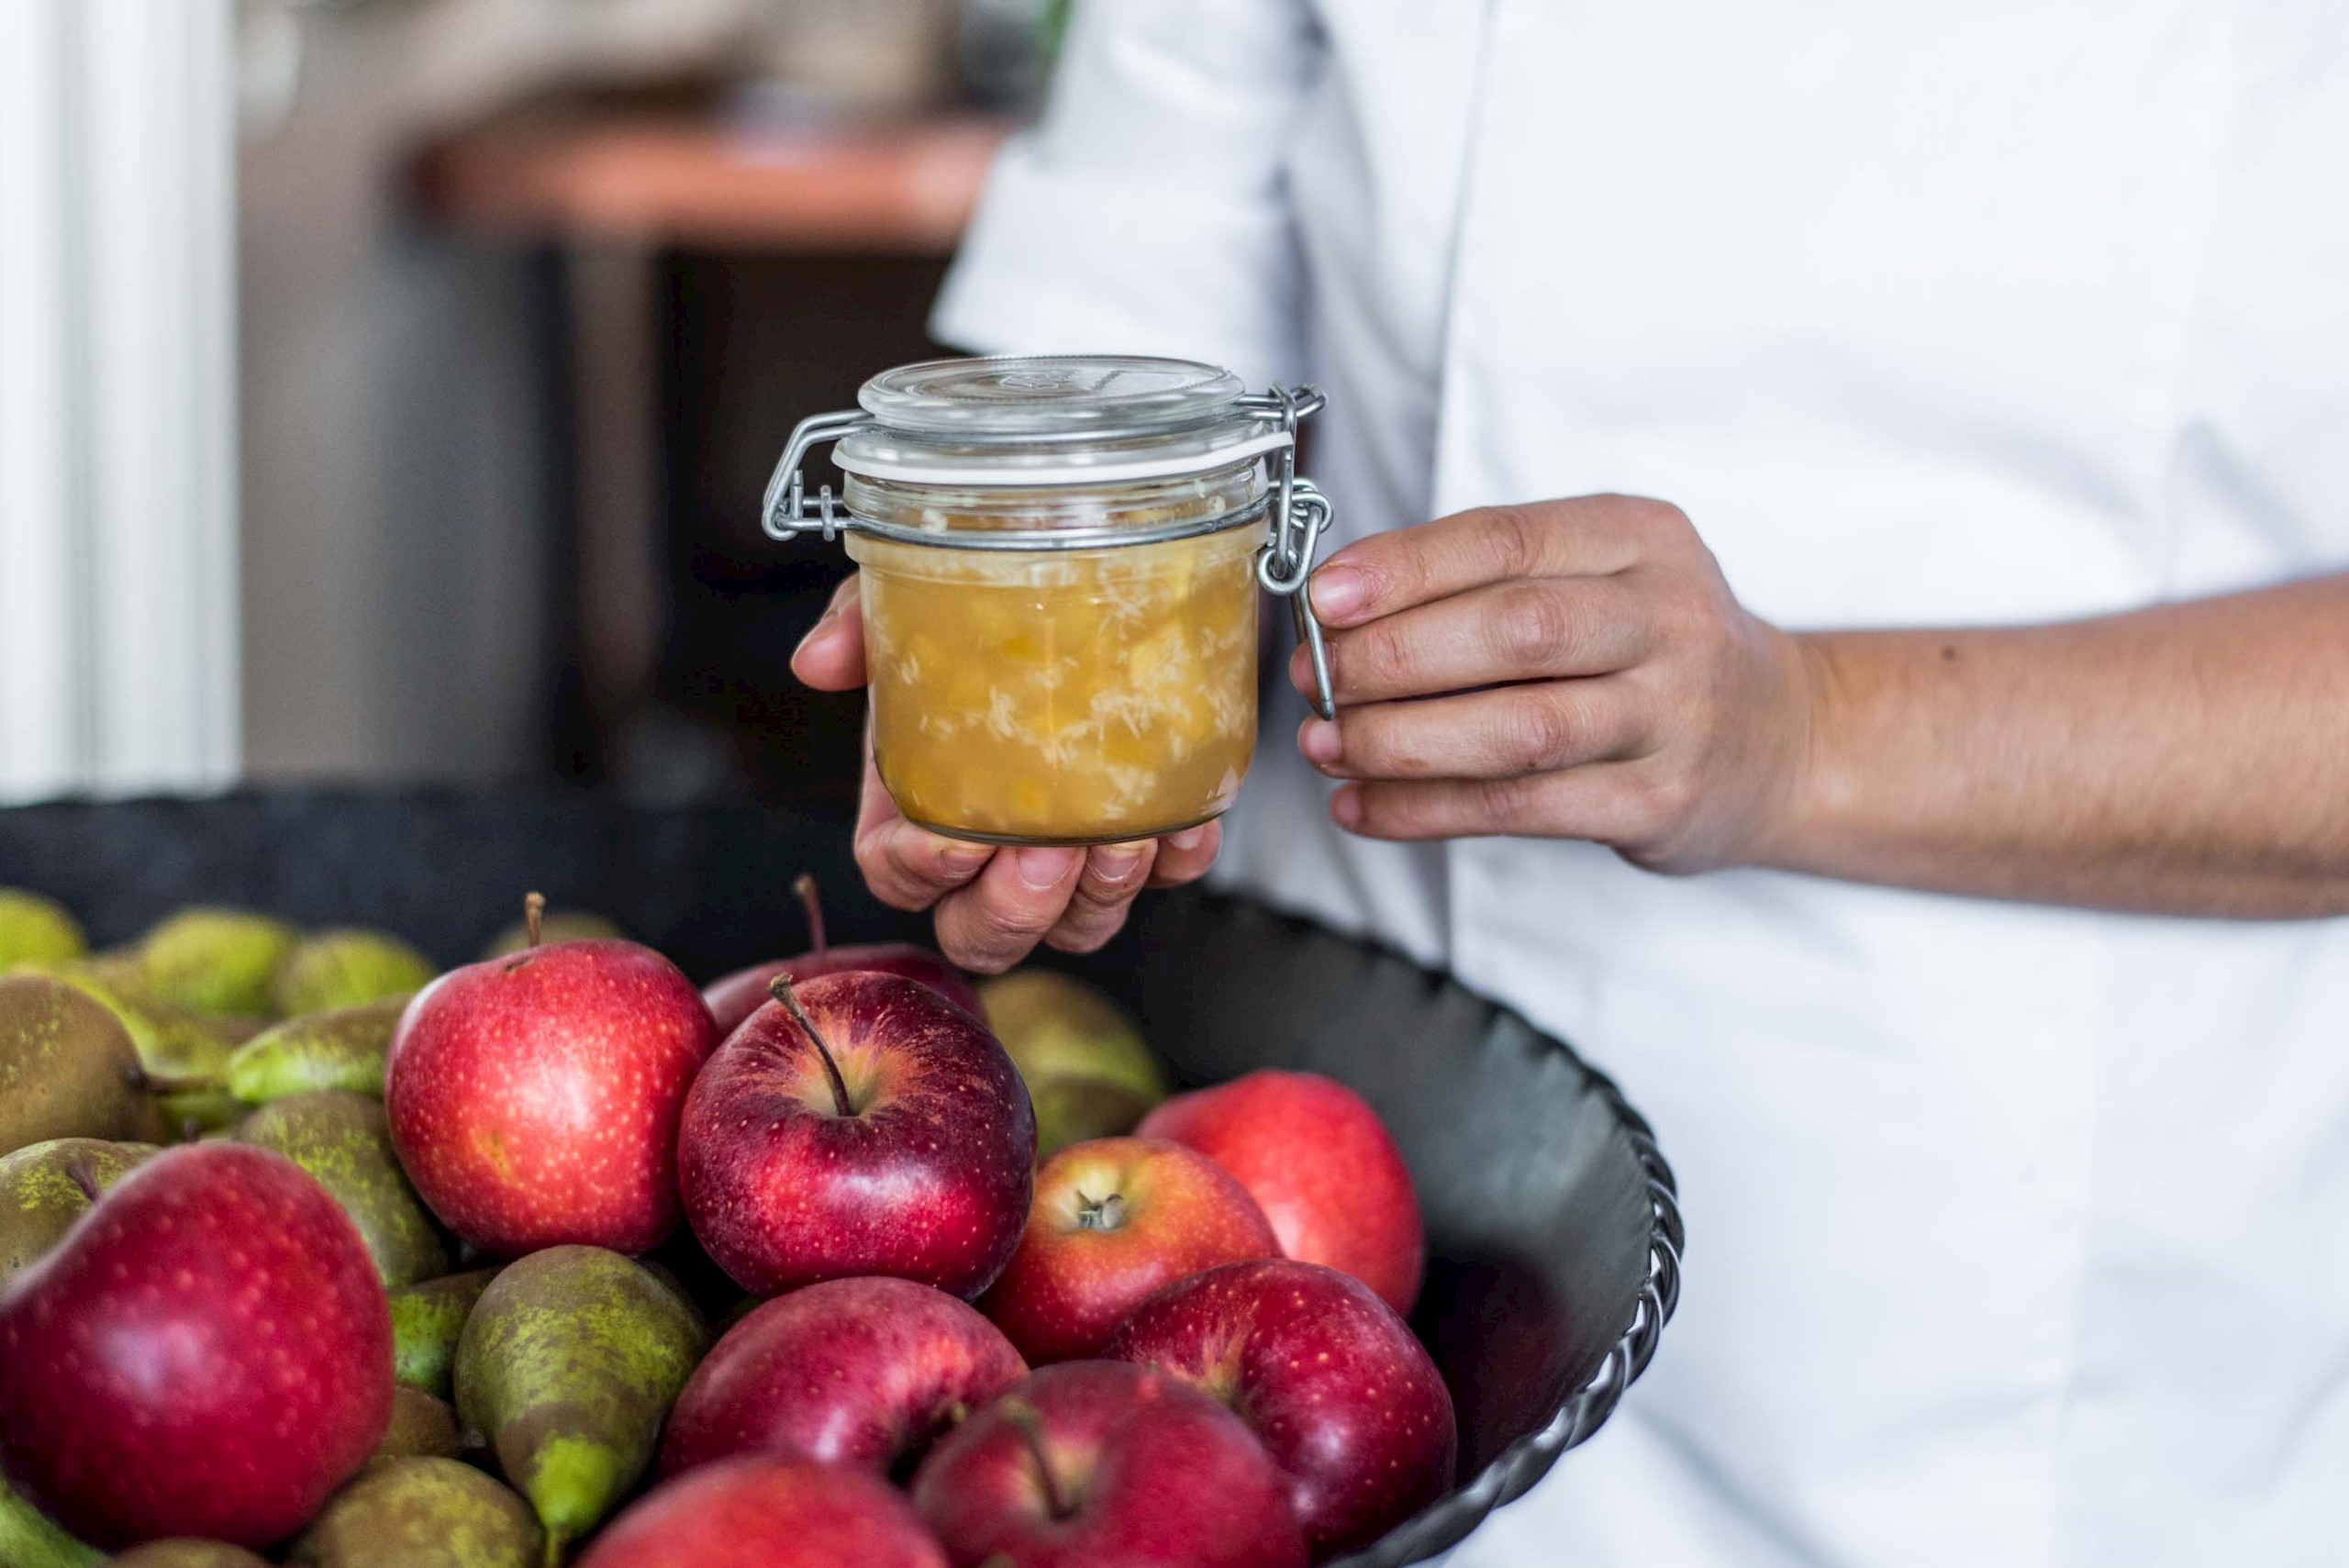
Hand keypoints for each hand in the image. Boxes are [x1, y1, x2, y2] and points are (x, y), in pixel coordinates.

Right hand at [793, 574, 1223, 971]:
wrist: (1091, 575)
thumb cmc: (994, 611)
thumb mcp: (917, 603)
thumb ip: (861, 624)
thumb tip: (817, 660)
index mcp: (920, 806)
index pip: (897, 878)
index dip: (922, 872)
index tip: (958, 841)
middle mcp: (993, 851)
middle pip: (983, 933)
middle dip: (1014, 908)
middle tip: (1046, 852)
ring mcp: (1073, 858)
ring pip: (1077, 928)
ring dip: (1099, 894)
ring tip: (1120, 835)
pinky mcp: (1149, 841)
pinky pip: (1167, 879)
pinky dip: (1178, 860)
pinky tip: (1183, 821)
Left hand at [1289, 495, 1817, 873]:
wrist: (1781, 740)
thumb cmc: (1651, 650)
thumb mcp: (1599, 576)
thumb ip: (1488, 580)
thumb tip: (1339, 610)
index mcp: (1640, 538)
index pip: (1506, 541)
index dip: (1406, 570)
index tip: (1324, 597)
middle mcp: (1669, 619)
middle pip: (1513, 632)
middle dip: (1393, 657)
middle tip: (1318, 678)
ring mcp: (1673, 716)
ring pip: (1517, 730)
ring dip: (1401, 741)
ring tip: (1327, 745)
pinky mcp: (1658, 802)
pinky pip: (1521, 808)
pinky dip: (1426, 811)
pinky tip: (1364, 806)